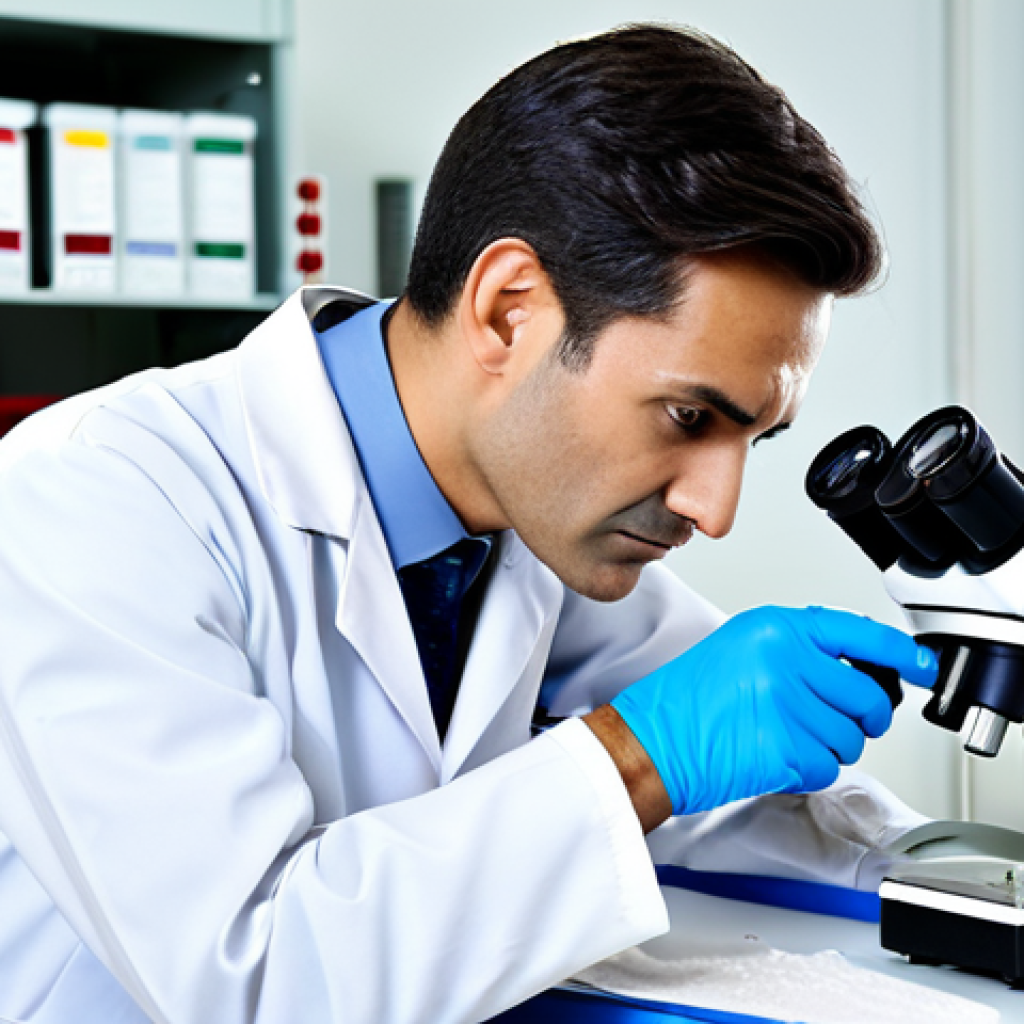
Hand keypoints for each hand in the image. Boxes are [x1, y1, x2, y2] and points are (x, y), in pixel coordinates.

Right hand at [609, 606, 937, 815]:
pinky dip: (810, 772)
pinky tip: (776, 757)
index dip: (899, 652)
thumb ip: (795, 649)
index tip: (919, 665)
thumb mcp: (739, 647)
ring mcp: (787, 704)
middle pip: (865, 694)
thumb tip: (850, 669)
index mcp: (774, 629)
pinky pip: (828, 767)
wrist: (651, 739)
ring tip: (787, 739)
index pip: (858, 632)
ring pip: (851, 737)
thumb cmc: (685, 699)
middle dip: (864, 718)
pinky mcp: (786, 748)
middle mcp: (785, 659)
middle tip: (843, 722)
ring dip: (830, 747)